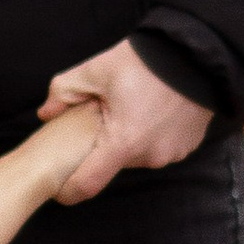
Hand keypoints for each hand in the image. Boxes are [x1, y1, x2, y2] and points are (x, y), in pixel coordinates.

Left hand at [37, 39, 211, 202]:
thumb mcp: (96, 70)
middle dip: (102, 145)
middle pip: (112, 163)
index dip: (68, 189)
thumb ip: (63, 92)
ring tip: (129, 107)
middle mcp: (149, 156)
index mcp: (123, 142)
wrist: (198, 53)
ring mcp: (171, 154)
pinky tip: (151, 110)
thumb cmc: (146, 61)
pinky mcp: (186, 147)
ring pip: (135, 155)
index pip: (87, 184)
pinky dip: (149, 135)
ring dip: (127, 138)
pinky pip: (158, 148)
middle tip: (101, 115)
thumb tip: (45, 114)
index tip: (58, 187)